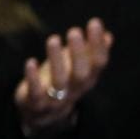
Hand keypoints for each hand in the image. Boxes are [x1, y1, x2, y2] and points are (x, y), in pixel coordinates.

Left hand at [14, 18, 111, 135]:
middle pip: (81, 74)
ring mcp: (56, 98)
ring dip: (56, 60)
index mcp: (87, 79)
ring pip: (59, 81)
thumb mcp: (78, 68)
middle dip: (79, 53)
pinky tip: (31, 61)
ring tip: (54, 39)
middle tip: (74, 31)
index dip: (98, 44)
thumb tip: (109, 35)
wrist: (42, 115)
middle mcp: (74, 89)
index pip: (98, 63)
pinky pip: (36, 92)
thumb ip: (92, 53)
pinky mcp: (36, 102)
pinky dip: (33, 78)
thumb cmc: (62, 82)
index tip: (95, 23)